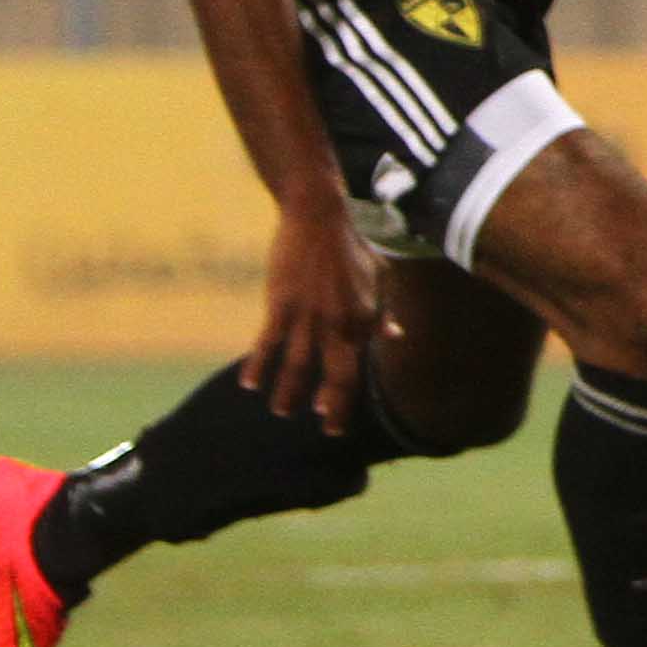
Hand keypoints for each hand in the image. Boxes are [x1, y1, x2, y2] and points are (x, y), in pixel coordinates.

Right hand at [238, 195, 393, 435]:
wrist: (320, 216)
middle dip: (329, 405)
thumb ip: (382, 313)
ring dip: (289, 392)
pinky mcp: (281, 303)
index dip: (344, 398)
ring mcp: (309, 315)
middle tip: (325, 430)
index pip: (355, 369)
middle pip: (334, 375)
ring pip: (298, 366)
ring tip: (282, 411)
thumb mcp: (377, 279)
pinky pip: (268, 342)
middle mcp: (339, 322)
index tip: (334, 420)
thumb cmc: (350, 246)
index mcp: (363, 318)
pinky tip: (249, 383)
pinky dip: (259, 365)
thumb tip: (397, 336)